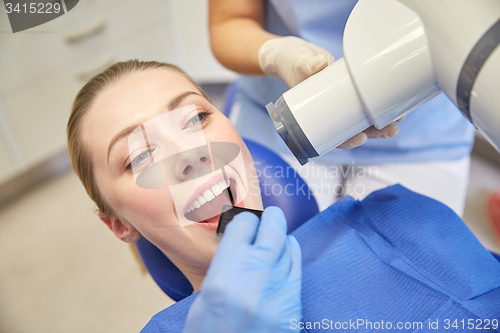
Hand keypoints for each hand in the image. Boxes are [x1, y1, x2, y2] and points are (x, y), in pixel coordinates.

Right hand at [183, 207, 301, 332]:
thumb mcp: (203, 301)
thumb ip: (224, 268)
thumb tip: (237, 247)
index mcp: (224, 276)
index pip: (243, 225)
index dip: (243, 220)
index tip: (243, 223)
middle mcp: (254, 277)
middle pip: (272, 227)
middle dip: (268, 218)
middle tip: (267, 217)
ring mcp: (279, 291)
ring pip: (287, 244)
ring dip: (280, 237)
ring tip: (274, 237)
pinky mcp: (293, 305)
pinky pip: (297, 266)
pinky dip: (291, 255)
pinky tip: (286, 253)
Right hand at [259, 36, 404, 148]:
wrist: (295, 54)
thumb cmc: (292, 63)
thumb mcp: (297, 63)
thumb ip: (307, 64)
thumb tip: (319, 64)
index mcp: (315, 116)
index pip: (331, 136)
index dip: (347, 141)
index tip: (360, 138)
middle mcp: (330, 112)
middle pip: (353, 130)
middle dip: (374, 132)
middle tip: (392, 129)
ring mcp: (342, 102)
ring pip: (363, 118)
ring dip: (382, 121)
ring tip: (399, 118)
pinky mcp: (351, 89)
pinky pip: (367, 101)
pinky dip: (380, 103)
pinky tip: (396, 102)